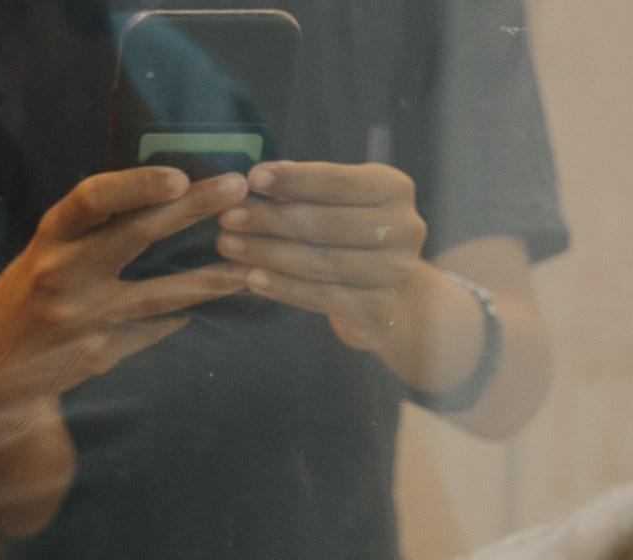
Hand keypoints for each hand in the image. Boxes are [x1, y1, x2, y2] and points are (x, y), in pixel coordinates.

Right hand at [0, 166, 251, 421]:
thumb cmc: (25, 298)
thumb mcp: (45, 253)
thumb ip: (91, 231)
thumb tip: (160, 196)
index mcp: (49, 239)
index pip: (92, 198)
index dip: (136, 185)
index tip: (179, 175)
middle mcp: (63, 274)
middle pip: (136, 235)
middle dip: (192, 209)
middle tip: (237, 189)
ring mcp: (82, 318)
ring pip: (160, 296)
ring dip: (208, 281)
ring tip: (246, 270)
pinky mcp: (98, 354)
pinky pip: (150, 332)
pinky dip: (174, 320)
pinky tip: (198, 311)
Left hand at [215, 161, 431, 362]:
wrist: (389, 294)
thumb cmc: (351, 235)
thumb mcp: (337, 204)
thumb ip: (305, 193)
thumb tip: (254, 181)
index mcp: (394, 189)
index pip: (339, 182)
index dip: (295, 179)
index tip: (253, 177)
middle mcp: (405, 228)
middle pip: (326, 224)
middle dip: (270, 220)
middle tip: (227, 218)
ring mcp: (395, 272)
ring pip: (321, 262)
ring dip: (268, 253)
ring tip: (229, 246)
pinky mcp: (380, 309)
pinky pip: (322, 297)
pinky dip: (283, 287)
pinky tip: (252, 278)